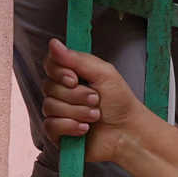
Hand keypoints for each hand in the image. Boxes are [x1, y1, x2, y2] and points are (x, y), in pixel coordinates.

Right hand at [40, 43, 146, 164]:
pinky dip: (70, 126)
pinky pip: (50, 126)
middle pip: (49, 87)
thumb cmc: (120, 102)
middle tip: (96, 99)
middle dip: (76, 95)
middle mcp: (62, 92)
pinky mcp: (58, 133)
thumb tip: (53, 43)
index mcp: (72, 75)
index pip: (50, 65)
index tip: (75, 79)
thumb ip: (77, 59)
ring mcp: (58, 113)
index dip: (59, 72)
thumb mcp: (103, 73)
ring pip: (50, 106)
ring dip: (78, 111)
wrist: (128, 131)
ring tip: (96, 115)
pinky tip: (85, 129)